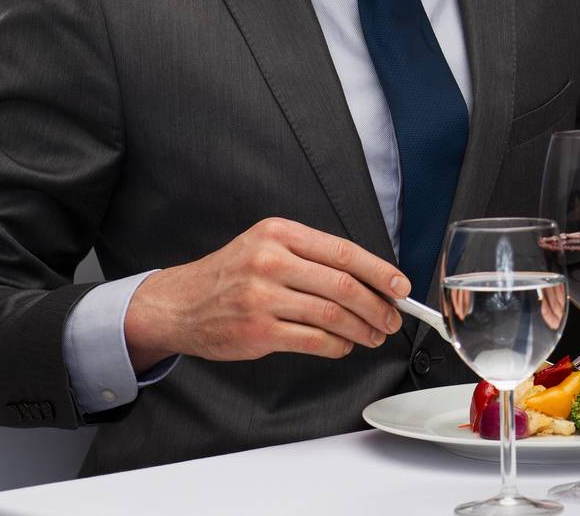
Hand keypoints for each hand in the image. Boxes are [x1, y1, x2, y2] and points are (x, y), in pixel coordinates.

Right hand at [124, 217, 406, 371]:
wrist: (178, 304)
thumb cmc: (230, 275)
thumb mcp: (266, 246)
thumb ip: (312, 257)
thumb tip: (369, 279)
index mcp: (280, 234)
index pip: (344, 252)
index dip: (380, 271)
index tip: (400, 287)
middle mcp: (272, 261)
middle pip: (343, 285)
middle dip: (377, 306)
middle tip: (392, 319)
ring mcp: (263, 297)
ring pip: (332, 315)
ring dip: (362, 329)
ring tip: (374, 335)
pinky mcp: (257, 331)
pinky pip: (312, 340)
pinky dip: (336, 346)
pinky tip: (344, 346)